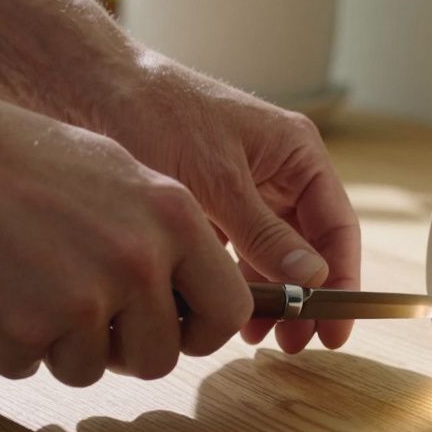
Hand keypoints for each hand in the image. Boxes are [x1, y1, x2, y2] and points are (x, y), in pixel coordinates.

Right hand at [0, 99, 253, 385]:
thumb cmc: (23, 157)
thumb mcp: (124, 175)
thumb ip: (165, 234)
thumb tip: (194, 291)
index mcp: (175, 218)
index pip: (229, 310)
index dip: (203, 332)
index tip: (180, 331)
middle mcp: (139, 262)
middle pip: (160, 359)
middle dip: (124, 350)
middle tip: (89, 318)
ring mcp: (82, 300)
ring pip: (90, 370)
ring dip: (60, 346)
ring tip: (31, 288)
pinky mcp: (24, 329)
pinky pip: (28, 367)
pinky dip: (8, 344)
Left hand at [90, 50, 360, 353]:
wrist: (89, 87)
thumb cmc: (156, 114)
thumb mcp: (216, 181)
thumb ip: (265, 233)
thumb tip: (313, 278)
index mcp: (296, 152)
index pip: (337, 226)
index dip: (342, 281)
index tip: (333, 329)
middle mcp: (277, 171)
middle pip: (309, 246)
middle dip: (304, 297)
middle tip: (293, 344)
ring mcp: (244, 188)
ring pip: (271, 254)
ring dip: (268, 295)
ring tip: (254, 337)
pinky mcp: (210, 204)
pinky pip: (235, 251)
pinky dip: (231, 282)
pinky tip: (219, 310)